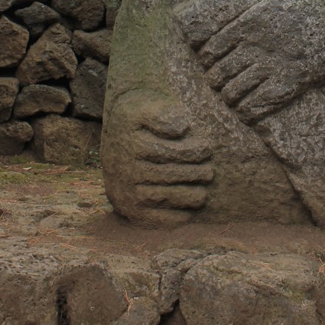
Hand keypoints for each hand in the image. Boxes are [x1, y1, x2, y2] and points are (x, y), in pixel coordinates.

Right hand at [103, 91, 212, 224]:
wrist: (115, 137)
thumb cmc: (137, 119)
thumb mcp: (143, 107)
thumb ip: (161, 114)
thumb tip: (181, 128)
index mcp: (132, 145)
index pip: (169, 152)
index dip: (193, 151)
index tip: (208, 148)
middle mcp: (125, 171)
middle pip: (167, 176)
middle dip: (193, 174)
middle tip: (210, 173)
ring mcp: (126, 191)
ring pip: (161, 197)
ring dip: (186, 198)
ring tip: (202, 195)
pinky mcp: (128, 208)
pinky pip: (151, 218)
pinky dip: (171, 218)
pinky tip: (188, 213)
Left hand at [174, 0, 324, 122]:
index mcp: (250, 21)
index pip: (213, 47)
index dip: (207, 58)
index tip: (209, 61)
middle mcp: (256, 45)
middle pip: (221, 71)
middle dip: (216, 80)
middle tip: (217, 82)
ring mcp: (272, 65)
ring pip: (236, 90)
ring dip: (230, 97)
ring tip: (229, 98)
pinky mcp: (289, 82)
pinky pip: (259, 102)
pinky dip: (248, 110)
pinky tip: (246, 111)